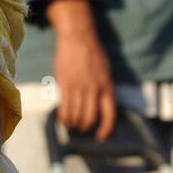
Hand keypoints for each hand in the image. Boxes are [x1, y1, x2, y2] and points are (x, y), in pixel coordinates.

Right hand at [47, 0, 115, 140]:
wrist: (77, 36)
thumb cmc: (91, 52)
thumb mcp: (105, 71)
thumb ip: (103, 88)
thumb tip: (101, 105)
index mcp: (107, 86)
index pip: (109, 114)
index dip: (106, 129)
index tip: (100, 136)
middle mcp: (94, 89)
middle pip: (90, 118)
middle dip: (85, 127)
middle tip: (81, 128)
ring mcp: (79, 87)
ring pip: (76, 115)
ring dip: (73, 124)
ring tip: (70, 124)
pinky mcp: (65, 84)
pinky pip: (64, 108)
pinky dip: (63, 117)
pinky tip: (62, 118)